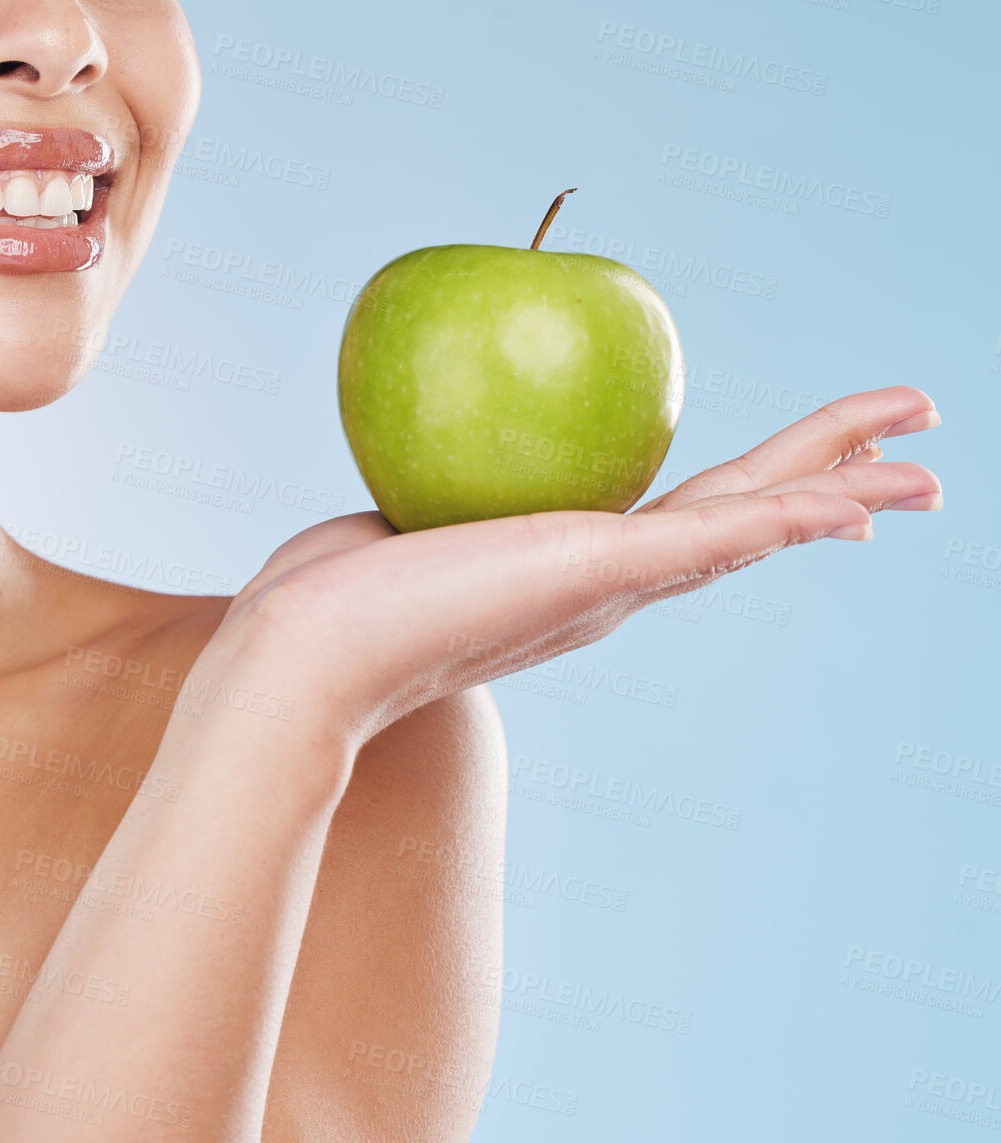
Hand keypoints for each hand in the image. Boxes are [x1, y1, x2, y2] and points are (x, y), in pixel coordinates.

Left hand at [215, 386, 942, 748]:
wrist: (299, 659)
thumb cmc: (324, 603)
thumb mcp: (393, 529)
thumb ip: (427, 511)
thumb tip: (404, 494)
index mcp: (566, 576)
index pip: (679, 531)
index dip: (753, 507)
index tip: (811, 492)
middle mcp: (604, 589)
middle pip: (740, 522)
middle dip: (831, 486)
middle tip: (919, 463)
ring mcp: (608, 586)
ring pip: (752, 523)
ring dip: (843, 488)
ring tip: (928, 460)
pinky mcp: (596, 571)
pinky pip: (718, 532)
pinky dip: (796, 511)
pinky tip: (861, 495)